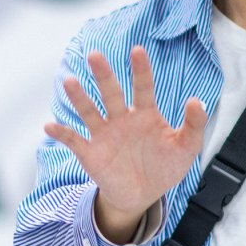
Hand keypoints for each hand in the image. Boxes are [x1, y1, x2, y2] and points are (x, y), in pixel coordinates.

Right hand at [43, 47, 206, 225]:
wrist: (143, 195)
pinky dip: (61, 134)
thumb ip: (193, 125)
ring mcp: (104, 135)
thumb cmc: (165, 167)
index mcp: (145, 115)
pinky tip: (49, 126)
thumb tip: (196, 101)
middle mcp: (121, 119)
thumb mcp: (186, 148)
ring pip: (89, 112)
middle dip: (103, 75)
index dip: (140, 70)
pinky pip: (73, 141)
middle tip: (95, 56)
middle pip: (111, 94)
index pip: (143, 88)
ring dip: (79, 98)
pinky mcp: (90, 153)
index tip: (137, 50)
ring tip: (69, 82)